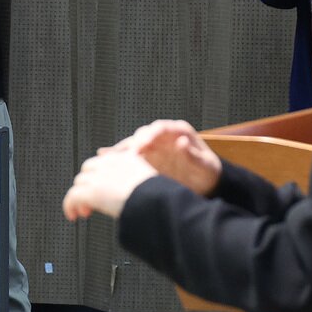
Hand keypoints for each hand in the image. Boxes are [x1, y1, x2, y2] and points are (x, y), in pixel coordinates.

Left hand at [63, 150, 158, 220]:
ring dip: (80, 197)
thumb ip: (138, 181)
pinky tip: (73, 216)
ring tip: (84, 212)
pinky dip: (70, 206)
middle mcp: (111, 164)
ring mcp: (100, 177)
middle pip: (88, 169)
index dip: (99, 175)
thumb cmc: (160, 199)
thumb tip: (135, 192)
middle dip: (88, 184)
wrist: (157, 203)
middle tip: (92, 202)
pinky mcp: (92, 191)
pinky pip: (72, 196)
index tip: (102, 187)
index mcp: (126, 158)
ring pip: (79, 183)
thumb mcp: (152, 183)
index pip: (104, 161)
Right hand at [104, 120, 221, 194]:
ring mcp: (153, 146)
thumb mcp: (204, 166)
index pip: (159, 128)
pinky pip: (130, 156)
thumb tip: (181, 142)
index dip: (148, 136)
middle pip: (142, 135)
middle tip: (123, 157)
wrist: (207, 183)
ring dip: (121, 152)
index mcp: (177, 131)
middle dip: (131, 145)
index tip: (140, 147)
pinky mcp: (146, 158)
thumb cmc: (208, 173)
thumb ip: (192, 155)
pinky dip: (118, 158)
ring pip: (133, 145)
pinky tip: (103, 160)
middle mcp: (162, 136)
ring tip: (106, 160)